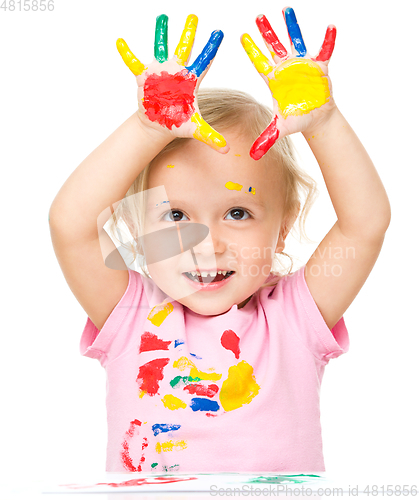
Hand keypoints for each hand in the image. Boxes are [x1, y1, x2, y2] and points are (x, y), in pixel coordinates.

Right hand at [117, 14, 228, 152]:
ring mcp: (160, 72)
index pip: (204, 62)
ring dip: (161, 33)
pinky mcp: (144, 77)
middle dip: (189, 32)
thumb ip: (211, 137)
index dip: (211, 48)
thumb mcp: (195, 130)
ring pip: (161, 48)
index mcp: (191, 81)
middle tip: (194, 15)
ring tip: (162, 17)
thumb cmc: (178, 124)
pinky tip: (120, 41)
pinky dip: (127, 53)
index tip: (220, 32)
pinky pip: (134, 63)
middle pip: (185, 48)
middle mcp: (176, 71)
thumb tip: (227, 150)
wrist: (158, 125)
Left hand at [241, 7, 336, 159]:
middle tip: (258, 15)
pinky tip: (330, 27)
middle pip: (274, 47)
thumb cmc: (297, 120)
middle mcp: (286, 69)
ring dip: (292, 27)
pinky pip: (324, 50)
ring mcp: (302, 65)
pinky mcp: (319, 66)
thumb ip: (267, 138)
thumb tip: (253, 155)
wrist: (316, 118)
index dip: (252, 51)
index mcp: (274, 81)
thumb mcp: (281, 129)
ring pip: (296, 41)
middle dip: (266, 32)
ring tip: (286, 10)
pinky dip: (328, 40)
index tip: (241, 36)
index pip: (260, 63)